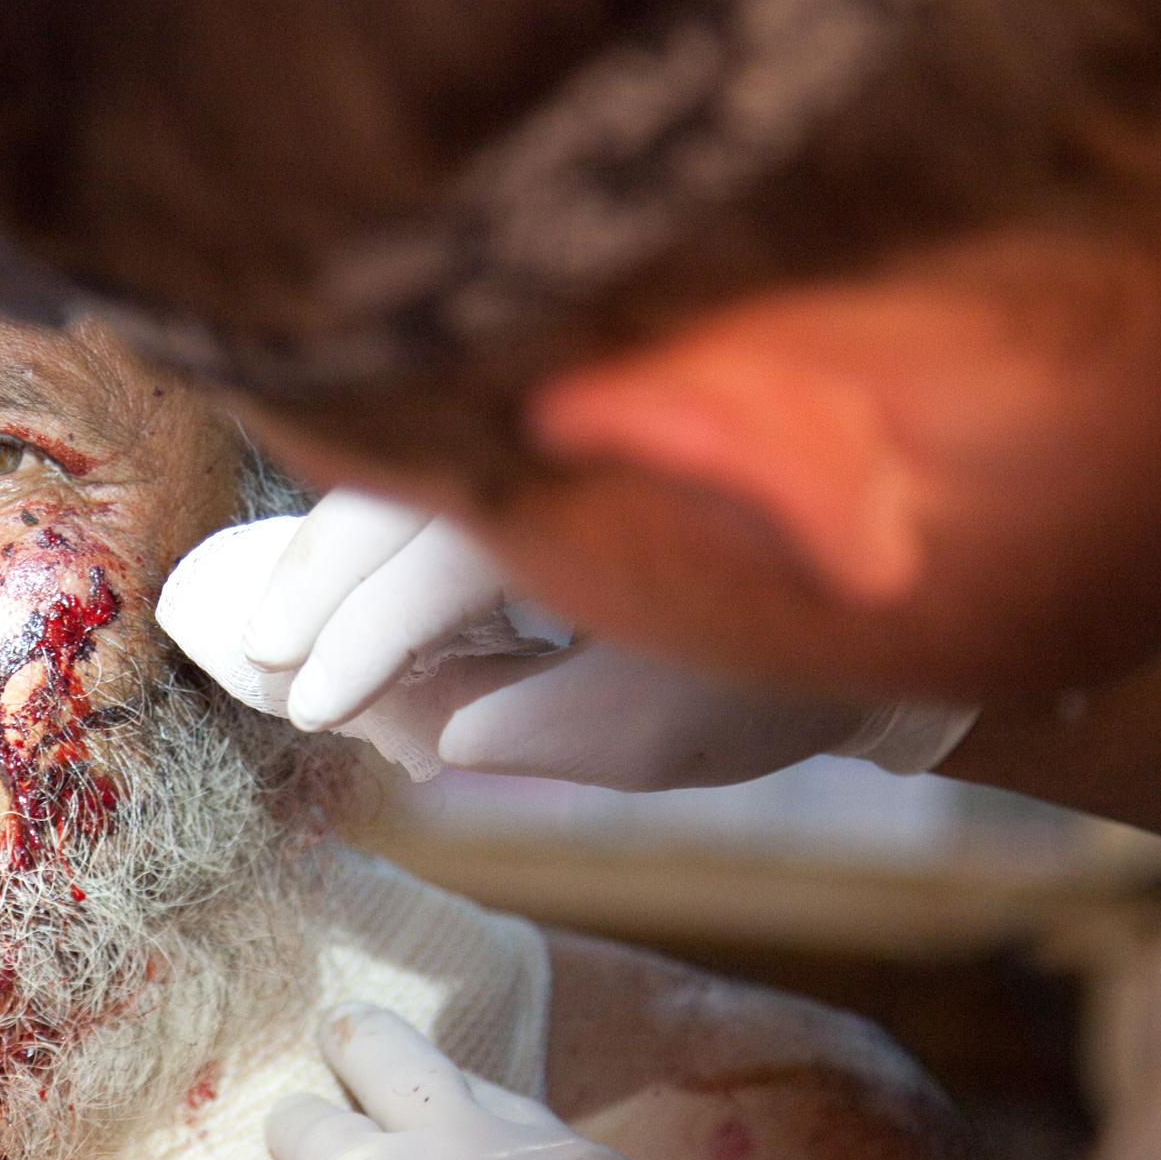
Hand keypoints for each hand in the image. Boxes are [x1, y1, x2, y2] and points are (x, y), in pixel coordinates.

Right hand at [161, 489, 976, 788]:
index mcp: (595, 490)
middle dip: (318, 573)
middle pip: (394, 480)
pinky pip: (447, 472)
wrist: (902, 580)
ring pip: (411, 462)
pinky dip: (392, 530)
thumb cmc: (795, 655)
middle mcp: (566, 431)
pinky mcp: (557, 444)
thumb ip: (550, 733)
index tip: (312, 704)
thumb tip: (438, 729)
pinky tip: (361, 590)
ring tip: (289, 628)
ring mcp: (559, 426)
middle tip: (259, 657)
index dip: (361, 634)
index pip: (437, 552)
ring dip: (341, 545)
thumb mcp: (679, 722)